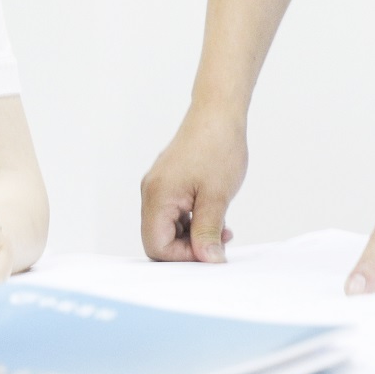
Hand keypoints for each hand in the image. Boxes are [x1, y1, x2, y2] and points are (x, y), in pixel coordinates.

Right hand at [140, 108, 246, 262]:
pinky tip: (215, 216)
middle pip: (160, 239)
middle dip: (189, 247)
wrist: (219, 112)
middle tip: (219, 242)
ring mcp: (159, 186)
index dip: (183, 256)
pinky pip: (174, 213)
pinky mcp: (169, 182)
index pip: (156, 246)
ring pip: (169, 227)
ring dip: (194, 234)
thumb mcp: (216, 197)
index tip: (211, 251)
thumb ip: (207, 232)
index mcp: (157, 197)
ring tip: (223, 229)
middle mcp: (152, 192)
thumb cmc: (218, 148)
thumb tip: (208, 261)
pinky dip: (193, 220)